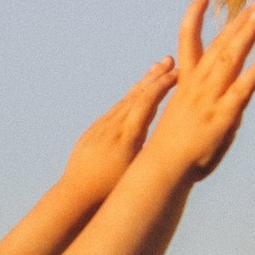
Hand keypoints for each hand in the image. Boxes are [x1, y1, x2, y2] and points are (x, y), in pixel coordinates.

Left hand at [58, 59, 180, 207]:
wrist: (76, 195)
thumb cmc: (111, 191)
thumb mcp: (137, 172)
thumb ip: (153, 152)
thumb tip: (174, 139)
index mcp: (127, 136)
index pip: (146, 102)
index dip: (162, 85)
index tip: (178, 72)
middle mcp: (113, 126)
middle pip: (136, 95)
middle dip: (154, 76)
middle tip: (169, 59)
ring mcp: (101, 127)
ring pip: (125, 100)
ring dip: (142, 84)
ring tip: (155, 69)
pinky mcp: (94, 132)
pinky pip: (115, 110)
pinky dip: (128, 98)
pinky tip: (134, 95)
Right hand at [139, 0, 254, 185]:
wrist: (163, 167)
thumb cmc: (172, 144)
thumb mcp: (183, 112)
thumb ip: (200, 97)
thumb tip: (208, 87)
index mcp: (186, 81)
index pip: (188, 41)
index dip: (194, 17)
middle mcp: (197, 84)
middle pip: (219, 46)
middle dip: (238, 22)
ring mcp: (210, 98)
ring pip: (231, 59)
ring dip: (247, 35)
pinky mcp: (223, 115)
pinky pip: (241, 90)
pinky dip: (254, 73)